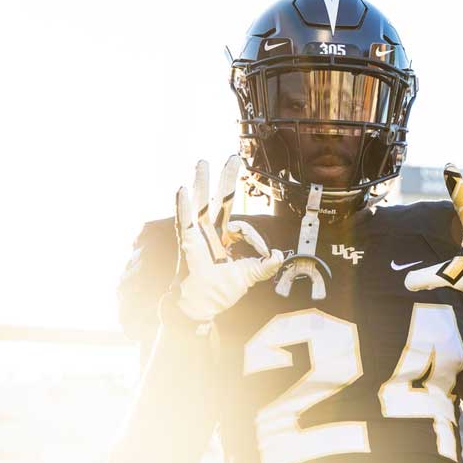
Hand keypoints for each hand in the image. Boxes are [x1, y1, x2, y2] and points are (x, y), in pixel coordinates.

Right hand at [175, 156, 283, 325]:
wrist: (204, 305)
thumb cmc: (221, 291)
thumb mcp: (250, 276)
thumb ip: (265, 266)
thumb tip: (279, 255)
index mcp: (225, 238)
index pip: (242, 226)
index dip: (257, 239)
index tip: (266, 254)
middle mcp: (211, 232)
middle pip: (219, 200)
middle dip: (226, 179)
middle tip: (233, 158)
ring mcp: (198, 235)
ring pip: (200, 204)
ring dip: (201, 182)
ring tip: (202, 162)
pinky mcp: (188, 242)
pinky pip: (184, 221)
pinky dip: (183, 206)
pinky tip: (182, 189)